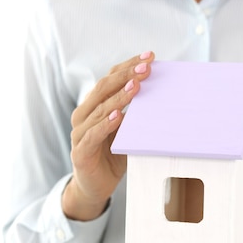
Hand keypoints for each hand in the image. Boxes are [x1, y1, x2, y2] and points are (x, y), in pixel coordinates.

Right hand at [62, 51, 154, 220]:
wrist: (95, 187)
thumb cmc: (113, 156)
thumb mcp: (128, 132)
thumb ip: (137, 116)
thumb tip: (162, 98)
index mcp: (95, 105)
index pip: (110, 79)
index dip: (128, 66)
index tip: (149, 56)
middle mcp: (84, 114)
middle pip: (103, 89)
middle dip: (126, 76)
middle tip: (146, 67)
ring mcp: (80, 132)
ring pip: (99, 109)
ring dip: (119, 97)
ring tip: (136, 86)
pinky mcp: (80, 151)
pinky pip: (93, 135)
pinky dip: (105, 124)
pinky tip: (118, 116)